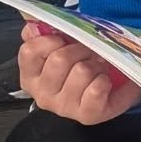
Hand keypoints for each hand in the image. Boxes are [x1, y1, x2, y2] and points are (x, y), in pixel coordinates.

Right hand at [19, 22, 140, 124]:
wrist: (110, 90)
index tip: (63, 40)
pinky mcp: (87, 115)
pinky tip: (104, 82)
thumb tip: (33, 26)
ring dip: (96, 65)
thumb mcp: (62, 48)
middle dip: (80, 50)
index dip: (50, 40)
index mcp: (30, 77)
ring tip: (98, 70)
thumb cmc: (82, 66)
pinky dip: (105, 80)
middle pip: (59, 59)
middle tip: (89, 54)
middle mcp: (42, 95)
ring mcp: (63, 107)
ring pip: (82, 71)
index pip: (30, 51)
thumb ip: (43, 35)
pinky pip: (97, 88)